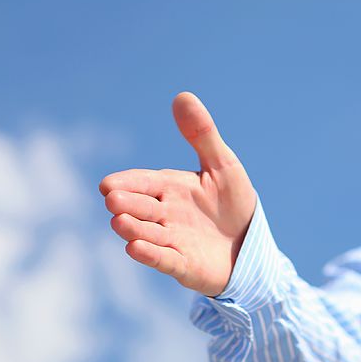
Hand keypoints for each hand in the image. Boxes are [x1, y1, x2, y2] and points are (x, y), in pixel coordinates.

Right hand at [100, 92, 256, 296]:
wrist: (252, 245)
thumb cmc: (234, 204)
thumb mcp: (223, 166)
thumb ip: (202, 135)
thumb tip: (182, 96)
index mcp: (172, 188)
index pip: (145, 183)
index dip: (128, 183)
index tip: (108, 184)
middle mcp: (166, 214)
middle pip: (141, 208)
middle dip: (127, 204)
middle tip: (112, 199)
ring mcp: (173, 241)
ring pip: (147, 234)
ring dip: (133, 229)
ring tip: (119, 221)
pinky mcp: (184, 265)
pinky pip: (164, 259)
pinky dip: (150, 255)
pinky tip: (134, 248)